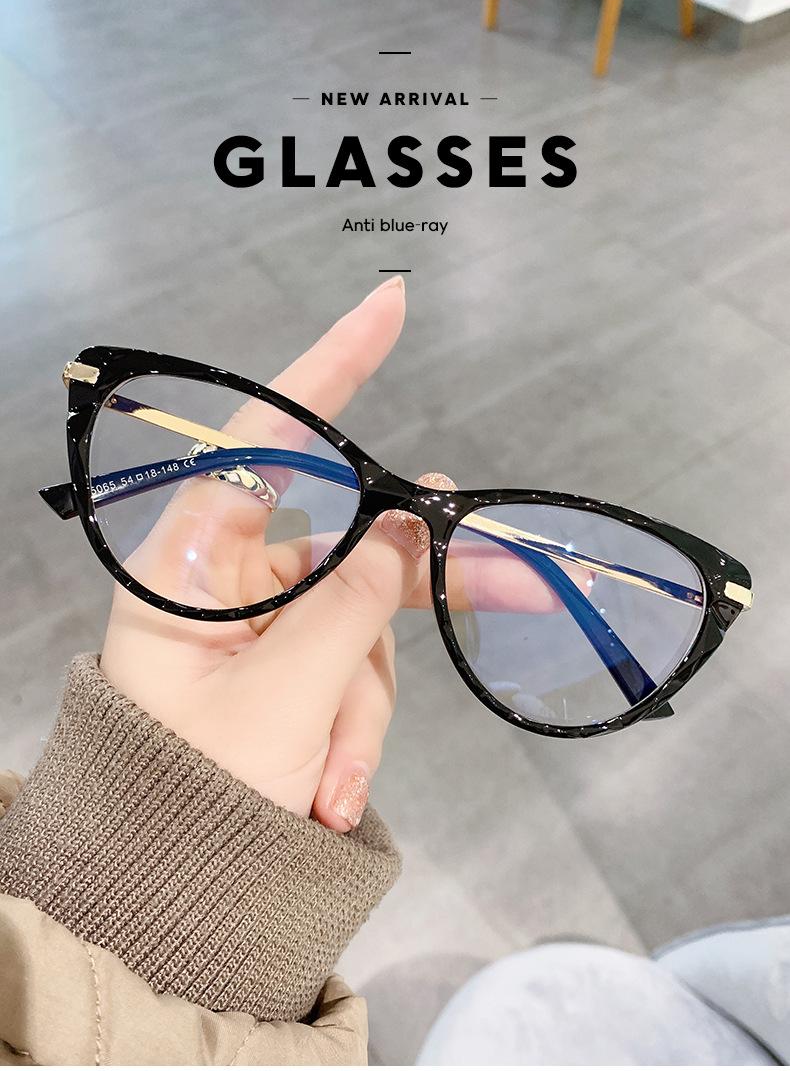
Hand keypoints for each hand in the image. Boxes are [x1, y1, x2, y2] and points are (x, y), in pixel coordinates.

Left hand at [100, 277, 586, 830]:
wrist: (163, 905)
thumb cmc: (187, 802)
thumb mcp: (278, 705)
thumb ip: (351, 607)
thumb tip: (406, 528)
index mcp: (189, 566)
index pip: (263, 442)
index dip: (329, 372)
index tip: (389, 305)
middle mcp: (227, 582)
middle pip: (348, 544)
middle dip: (420, 586)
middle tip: (518, 581)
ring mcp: (263, 629)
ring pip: (363, 627)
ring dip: (362, 711)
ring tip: (330, 791)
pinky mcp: (293, 671)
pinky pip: (354, 676)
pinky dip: (353, 734)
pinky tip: (327, 798)